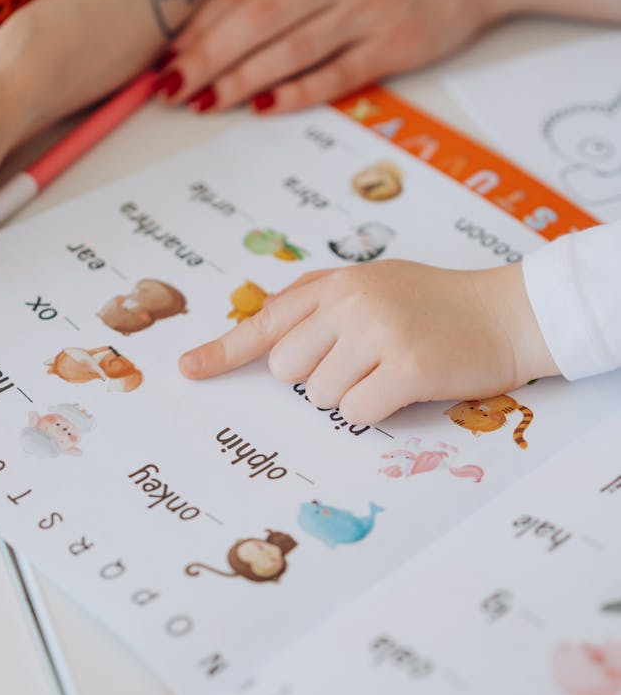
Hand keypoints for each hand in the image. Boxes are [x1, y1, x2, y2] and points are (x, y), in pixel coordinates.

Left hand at [157, 0, 527, 114]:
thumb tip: (232, 21)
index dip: (199, 26)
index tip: (168, 56)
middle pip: (254, 20)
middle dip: (205, 57)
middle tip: (171, 87)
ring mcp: (365, 11)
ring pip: (288, 48)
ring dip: (240, 79)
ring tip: (206, 103)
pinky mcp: (394, 45)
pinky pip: (337, 73)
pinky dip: (299, 92)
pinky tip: (267, 109)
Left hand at [179, 261, 558, 424]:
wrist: (505, 312)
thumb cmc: (438, 303)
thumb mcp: (375, 283)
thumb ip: (322, 300)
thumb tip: (269, 330)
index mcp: (337, 283)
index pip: (267, 321)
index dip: (224, 350)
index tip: (188, 370)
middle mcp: (351, 302)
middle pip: (286, 369)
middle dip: (316, 378)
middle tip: (361, 364)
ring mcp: (378, 332)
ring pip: (321, 395)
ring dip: (352, 395)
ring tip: (390, 369)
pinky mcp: (407, 366)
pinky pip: (358, 411)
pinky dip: (376, 410)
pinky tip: (404, 386)